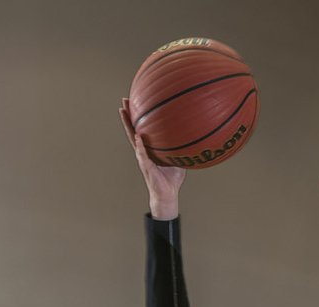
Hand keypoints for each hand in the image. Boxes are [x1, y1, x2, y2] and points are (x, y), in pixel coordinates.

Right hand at [120, 98, 184, 219]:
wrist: (168, 194)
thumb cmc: (172, 178)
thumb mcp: (179, 159)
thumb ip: (183, 148)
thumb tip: (194, 136)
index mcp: (150, 148)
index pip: (142, 129)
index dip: (139, 117)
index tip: (136, 101)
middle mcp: (144, 151)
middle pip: (133, 129)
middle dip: (129, 115)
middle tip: (125, 99)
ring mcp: (143, 158)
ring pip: (133, 138)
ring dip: (128, 125)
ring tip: (123, 112)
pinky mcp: (146, 167)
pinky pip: (142, 155)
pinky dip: (140, 146)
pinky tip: (138, 137)